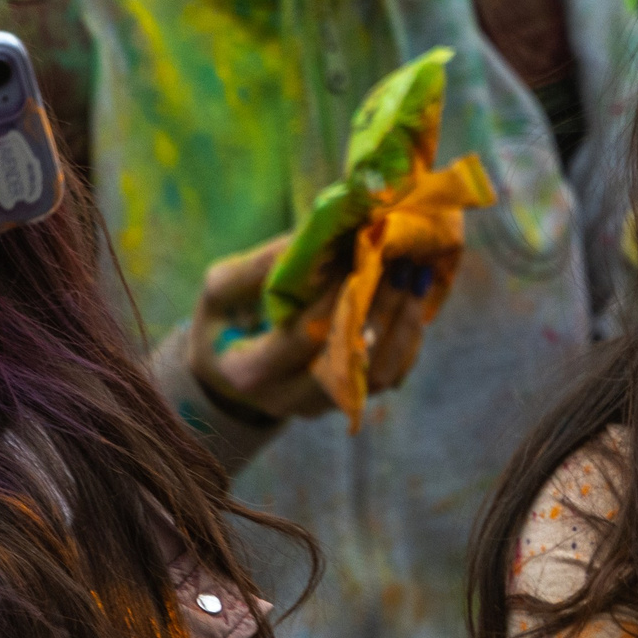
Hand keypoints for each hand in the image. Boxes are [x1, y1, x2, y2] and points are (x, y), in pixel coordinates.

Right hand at [185, 234, 422, 422]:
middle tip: (403, 260)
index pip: (304, 336)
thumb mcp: (220, 289)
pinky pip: (389, 376)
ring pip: (377, 375)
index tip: (361, 254)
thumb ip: (260, 267)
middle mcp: (287, 398)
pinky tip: (416, 297)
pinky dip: (407, 337)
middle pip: (349, 360)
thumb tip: (317, 232)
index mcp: (249, 372)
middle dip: (381, 307)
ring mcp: (321, 405)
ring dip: (403, 323)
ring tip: (417, 274)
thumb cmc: (223, 321)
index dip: (336, 296)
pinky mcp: (348, 400)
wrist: (229, 373)